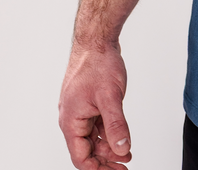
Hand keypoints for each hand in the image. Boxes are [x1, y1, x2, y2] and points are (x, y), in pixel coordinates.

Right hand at [58, 41, 131, 168]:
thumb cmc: (97, 63)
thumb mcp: (110, 97)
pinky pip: (96, 124)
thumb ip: (116, 125)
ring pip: (93, 137)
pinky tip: (121, 137)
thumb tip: (122, 149)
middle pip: (87, 149)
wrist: (96, 39)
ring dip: (109, 147)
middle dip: (105, 160)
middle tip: (125, 166)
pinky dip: (108, 132)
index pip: (81, 157)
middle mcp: (72, 118)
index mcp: (71, 121)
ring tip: (127, 153)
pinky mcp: (88, 102)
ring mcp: (80, 109)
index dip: (98, 168)